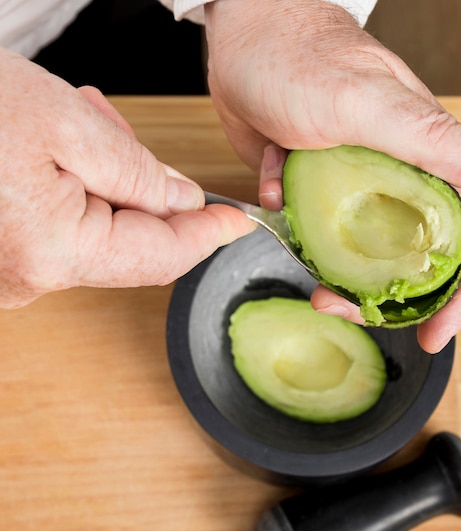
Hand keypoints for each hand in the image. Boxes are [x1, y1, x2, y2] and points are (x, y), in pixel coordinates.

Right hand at [0, 49, 255, 307]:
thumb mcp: (70, 124)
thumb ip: (141, 175)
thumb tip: (184, 203)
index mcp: (55, 251)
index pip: (163, 256)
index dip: (207, 237)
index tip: (239, 222)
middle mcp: (30, 277)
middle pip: (130, 244)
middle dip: (148, 192)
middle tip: (128, 137)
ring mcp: (9, 273)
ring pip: (97, 234)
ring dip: (110, 184)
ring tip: (85, 127)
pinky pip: (63, 231)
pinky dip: (78, 192)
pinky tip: (61, 149)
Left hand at [204, 0, 460, 352]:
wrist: (240, 38)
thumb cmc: (303, 58)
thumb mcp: (370, 102)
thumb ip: (435, 140)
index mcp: (427, 160)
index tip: (438, 333)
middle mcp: (397, 177)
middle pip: (411, 256)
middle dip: (389, 296)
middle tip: (352, 312)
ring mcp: (356, 185)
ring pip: (360, 253)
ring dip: (337, 277)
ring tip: (313, 288)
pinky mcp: (318, 186)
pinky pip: (315, 229)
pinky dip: (295, 229)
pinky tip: (276, 197)